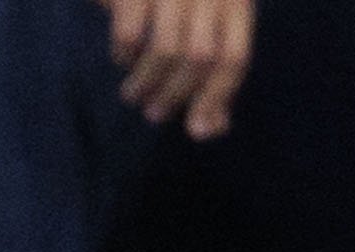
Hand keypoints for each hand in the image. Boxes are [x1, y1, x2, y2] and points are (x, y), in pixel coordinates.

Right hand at [104, 0, 252, 135]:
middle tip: (154, 113)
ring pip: (166, 50)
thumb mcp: (209, 20)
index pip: (234, 57)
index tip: (194, 127)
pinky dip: (124, 53)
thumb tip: (210, 127)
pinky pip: (130, 32)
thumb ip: (214, 73)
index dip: (215, 98)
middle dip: (174, 96)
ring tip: (132, 94)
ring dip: (145, 83)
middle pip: (199, 59)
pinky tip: (121, 56)